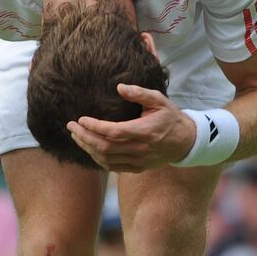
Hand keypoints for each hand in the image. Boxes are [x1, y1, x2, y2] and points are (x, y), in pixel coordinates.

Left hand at [66, 84, 196, 172]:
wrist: (185, 142)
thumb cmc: (170, 118)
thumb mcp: (159, 100)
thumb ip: (140, 93)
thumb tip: (120, 87)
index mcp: (144, 131)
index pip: (113, 132)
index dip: (94, 127)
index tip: (80, 119)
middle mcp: (140, 149)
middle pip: (105, 147)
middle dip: (84, 137)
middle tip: (71, 127)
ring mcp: (138, 161)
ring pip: (106, 159)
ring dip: (88, 149)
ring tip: (76, 137)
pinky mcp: (137, 168)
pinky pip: (113, 167)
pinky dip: (98, 159)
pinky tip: (89, 149)